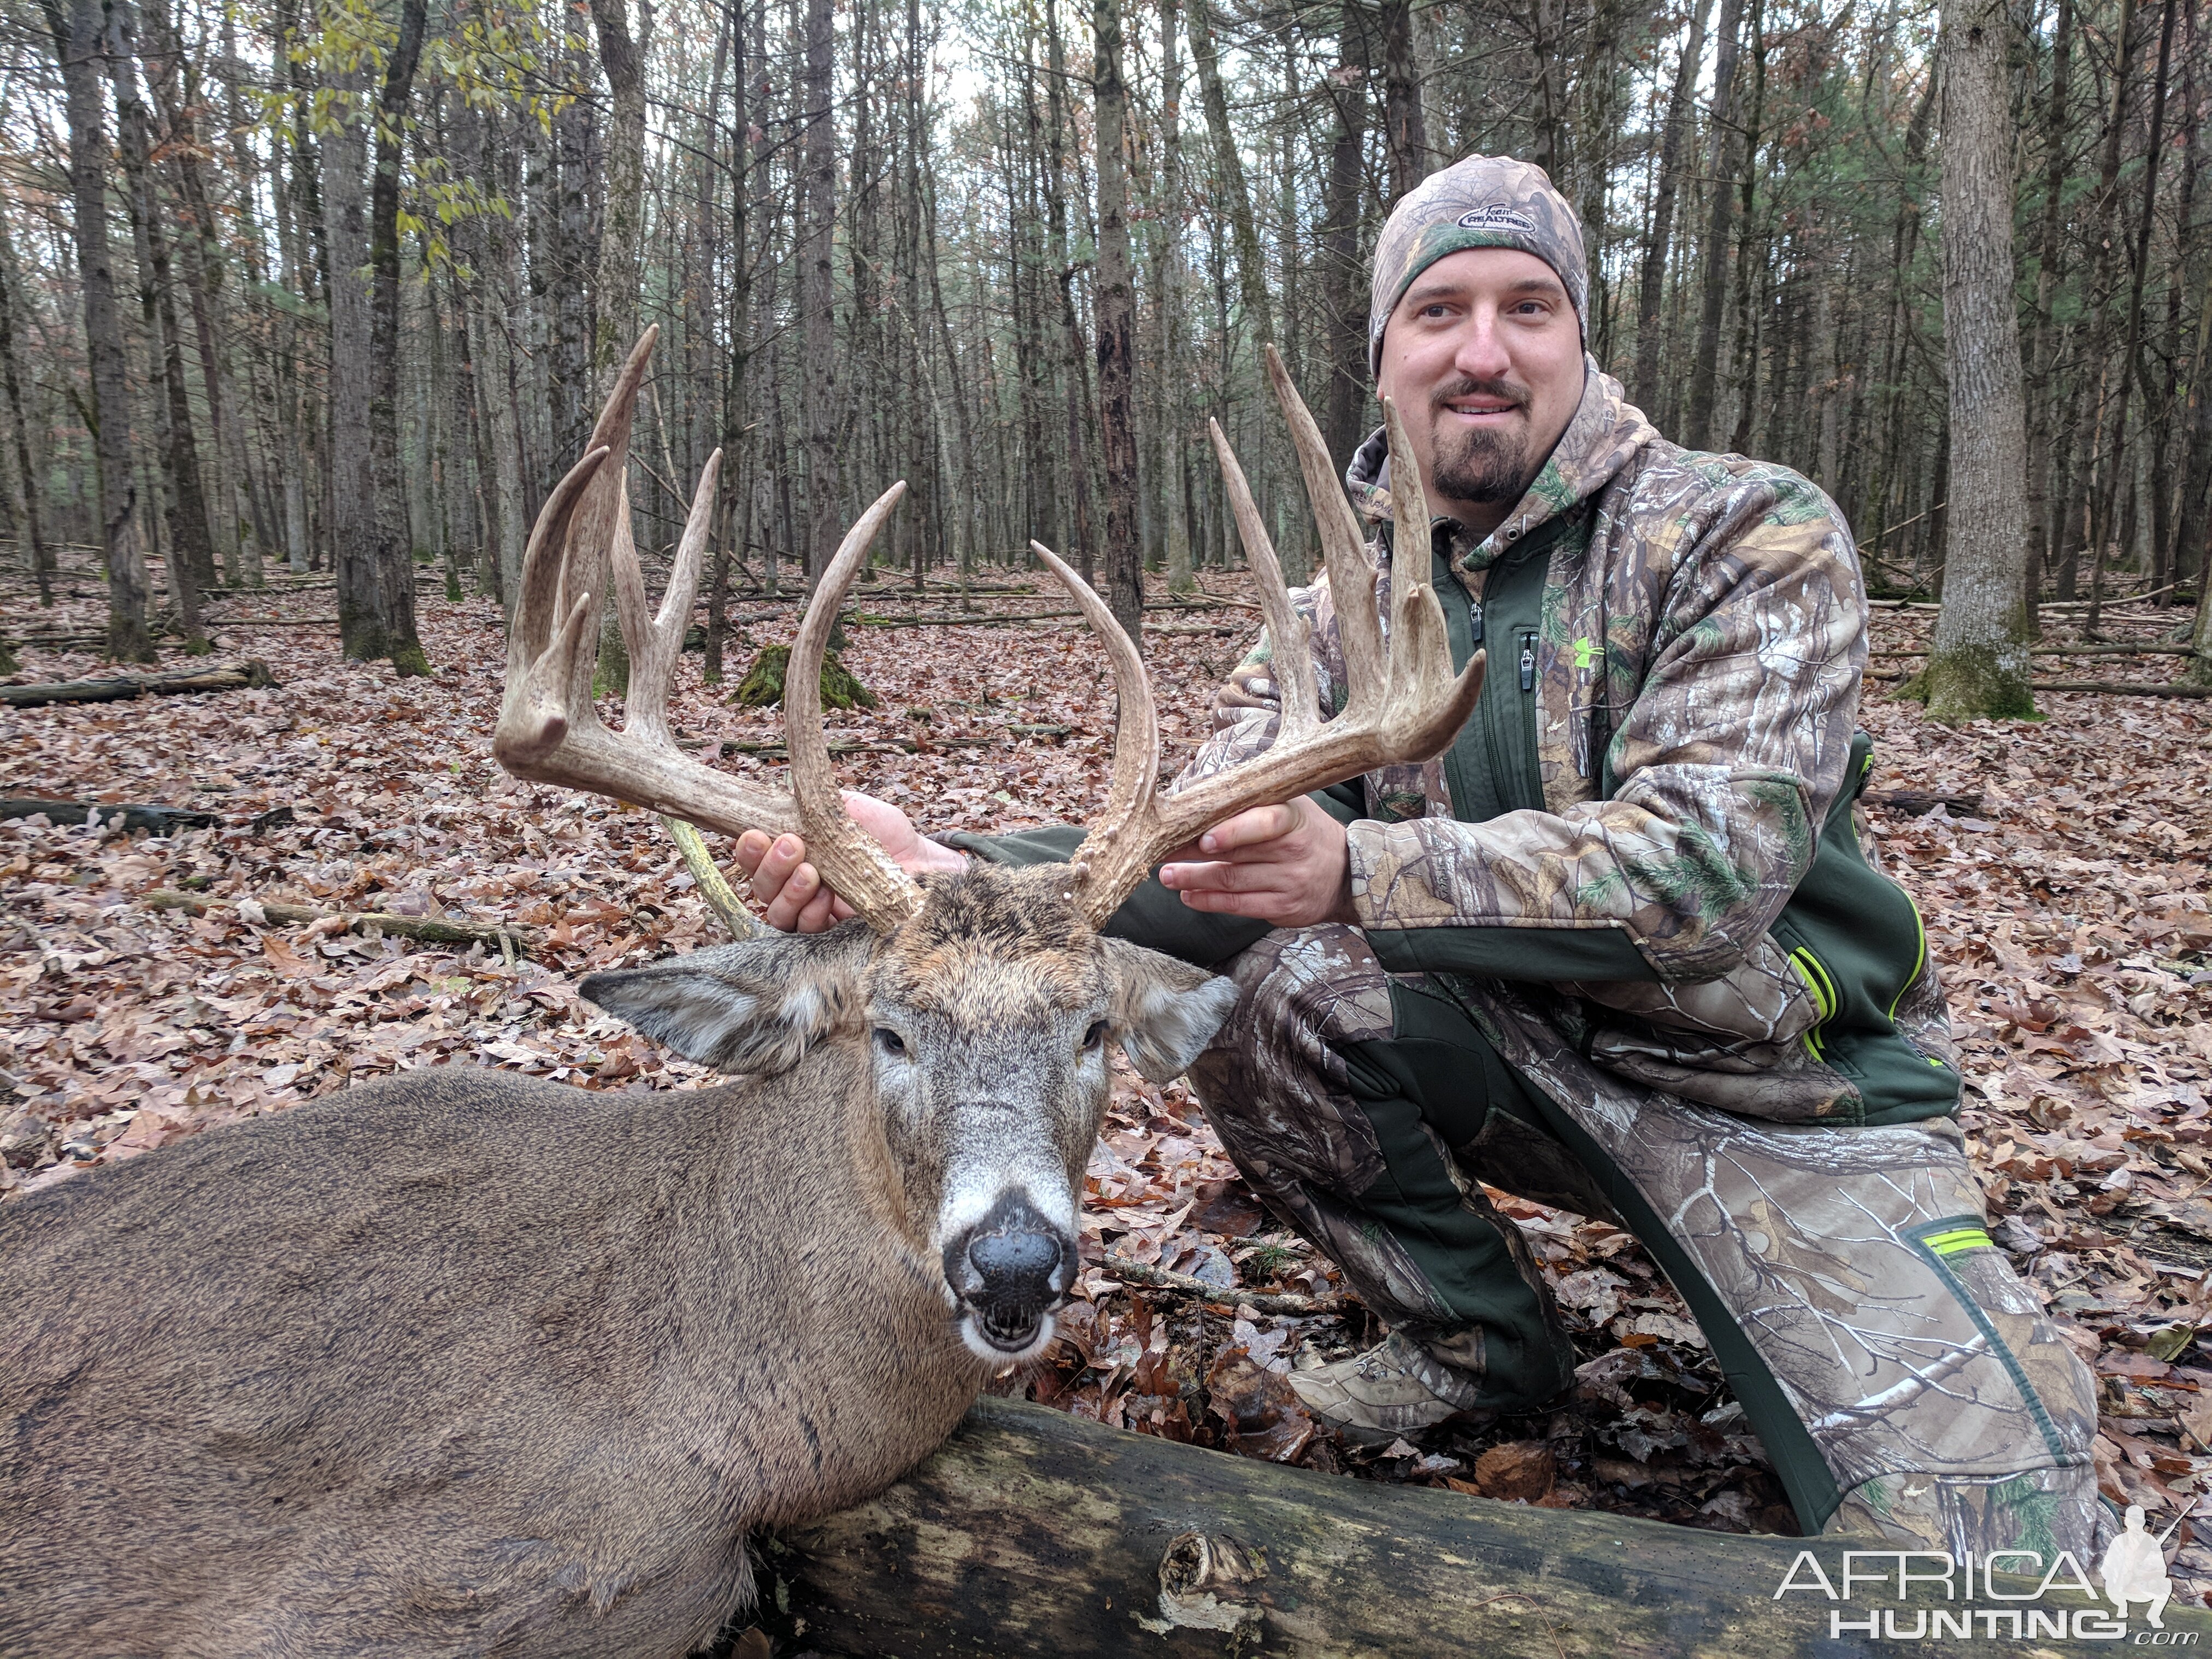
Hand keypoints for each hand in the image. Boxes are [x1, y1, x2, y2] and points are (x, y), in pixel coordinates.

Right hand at [732, 792, 967, 932]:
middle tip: (791, 846)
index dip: (749, 849)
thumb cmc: (884, 835)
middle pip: (761, 887)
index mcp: (794, 854)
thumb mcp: (848, 809)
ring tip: (810, 874)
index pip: (756, 857)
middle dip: (770, 866)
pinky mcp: (831, 935)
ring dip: (788, 892)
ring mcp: (812, 911)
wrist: (923, 862)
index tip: (756, 835)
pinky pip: (806, 931)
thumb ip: (815, 804)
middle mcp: (794, 885)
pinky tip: (826, 897)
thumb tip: (784, 794)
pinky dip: (811, 913)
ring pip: (778, 913)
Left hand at [1156, 798, 1355, 927]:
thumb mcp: (1292, 806)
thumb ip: (1255, 802)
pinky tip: (1189, 895)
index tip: (1203, 838)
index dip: (1233, 831)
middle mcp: (1294, 852)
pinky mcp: (1283, 908)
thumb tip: (1201, 794)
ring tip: (1167, 876)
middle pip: (1236, 855)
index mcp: (1295, 819)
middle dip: (1192, 854)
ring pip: (1232, 883)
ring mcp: (1289, 883)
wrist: (1347, 873)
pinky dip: (1209, 901)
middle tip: (1161, 853)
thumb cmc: (1306, 832)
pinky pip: (1239, 907)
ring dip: (1193, 880)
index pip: (1265, 823)